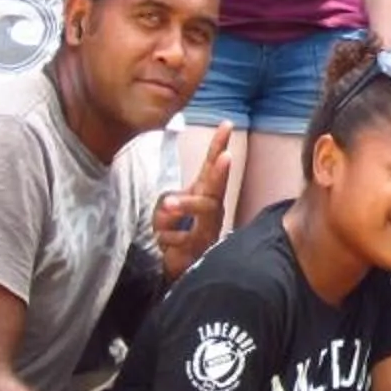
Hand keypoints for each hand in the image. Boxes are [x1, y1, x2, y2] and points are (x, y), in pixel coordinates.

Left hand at [153, 121, 236, 279]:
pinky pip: (182, 238)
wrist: (182, 266)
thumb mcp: (170, 210)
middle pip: (217, 187)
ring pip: (205, 210)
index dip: (219, 145)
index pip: (212, 166)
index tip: (227, 124)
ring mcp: (209, 228)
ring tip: (168, 203)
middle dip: (221, 171)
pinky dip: (167, 238)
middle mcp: (213, 209)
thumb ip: (171, 201)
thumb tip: (168, 204)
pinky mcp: (201, 248)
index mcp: (206, 194)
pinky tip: (164, 243)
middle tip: (226, 156)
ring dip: (186, 205)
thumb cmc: (179, 232)